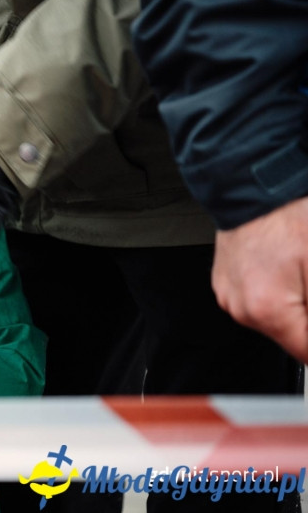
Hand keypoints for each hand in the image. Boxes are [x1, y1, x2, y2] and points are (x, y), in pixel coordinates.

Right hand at [212, 197, 307, 362]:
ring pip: (275, 319)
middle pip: (291, 336)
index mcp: (266, 310)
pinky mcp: (225, 284)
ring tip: (301, 273)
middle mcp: (240, 309)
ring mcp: (229, 296)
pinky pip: (257, 300)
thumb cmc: (288, 217)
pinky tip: (285, 268)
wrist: (252, 188)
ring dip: (294, 304)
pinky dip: (275, 291)